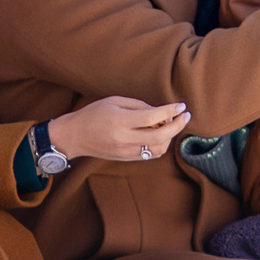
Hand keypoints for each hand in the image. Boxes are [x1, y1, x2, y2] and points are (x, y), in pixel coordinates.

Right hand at [50, 95, 189, 163]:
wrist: (74, 136)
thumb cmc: (93, 114)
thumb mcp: (114, 101)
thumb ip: (138, 105)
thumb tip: (160, 111)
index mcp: (120, 120)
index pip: (152, 117)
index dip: (170, 111)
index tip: (181, 106)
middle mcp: (124, 138)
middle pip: (160, 136)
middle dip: (177, 126)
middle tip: (185, 116)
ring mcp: (125, 151)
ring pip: (158, 148)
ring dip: (170, 137)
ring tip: (170, 124)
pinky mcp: (126, 158)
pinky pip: (150, 155)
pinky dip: (161, 145)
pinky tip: (161, 135)